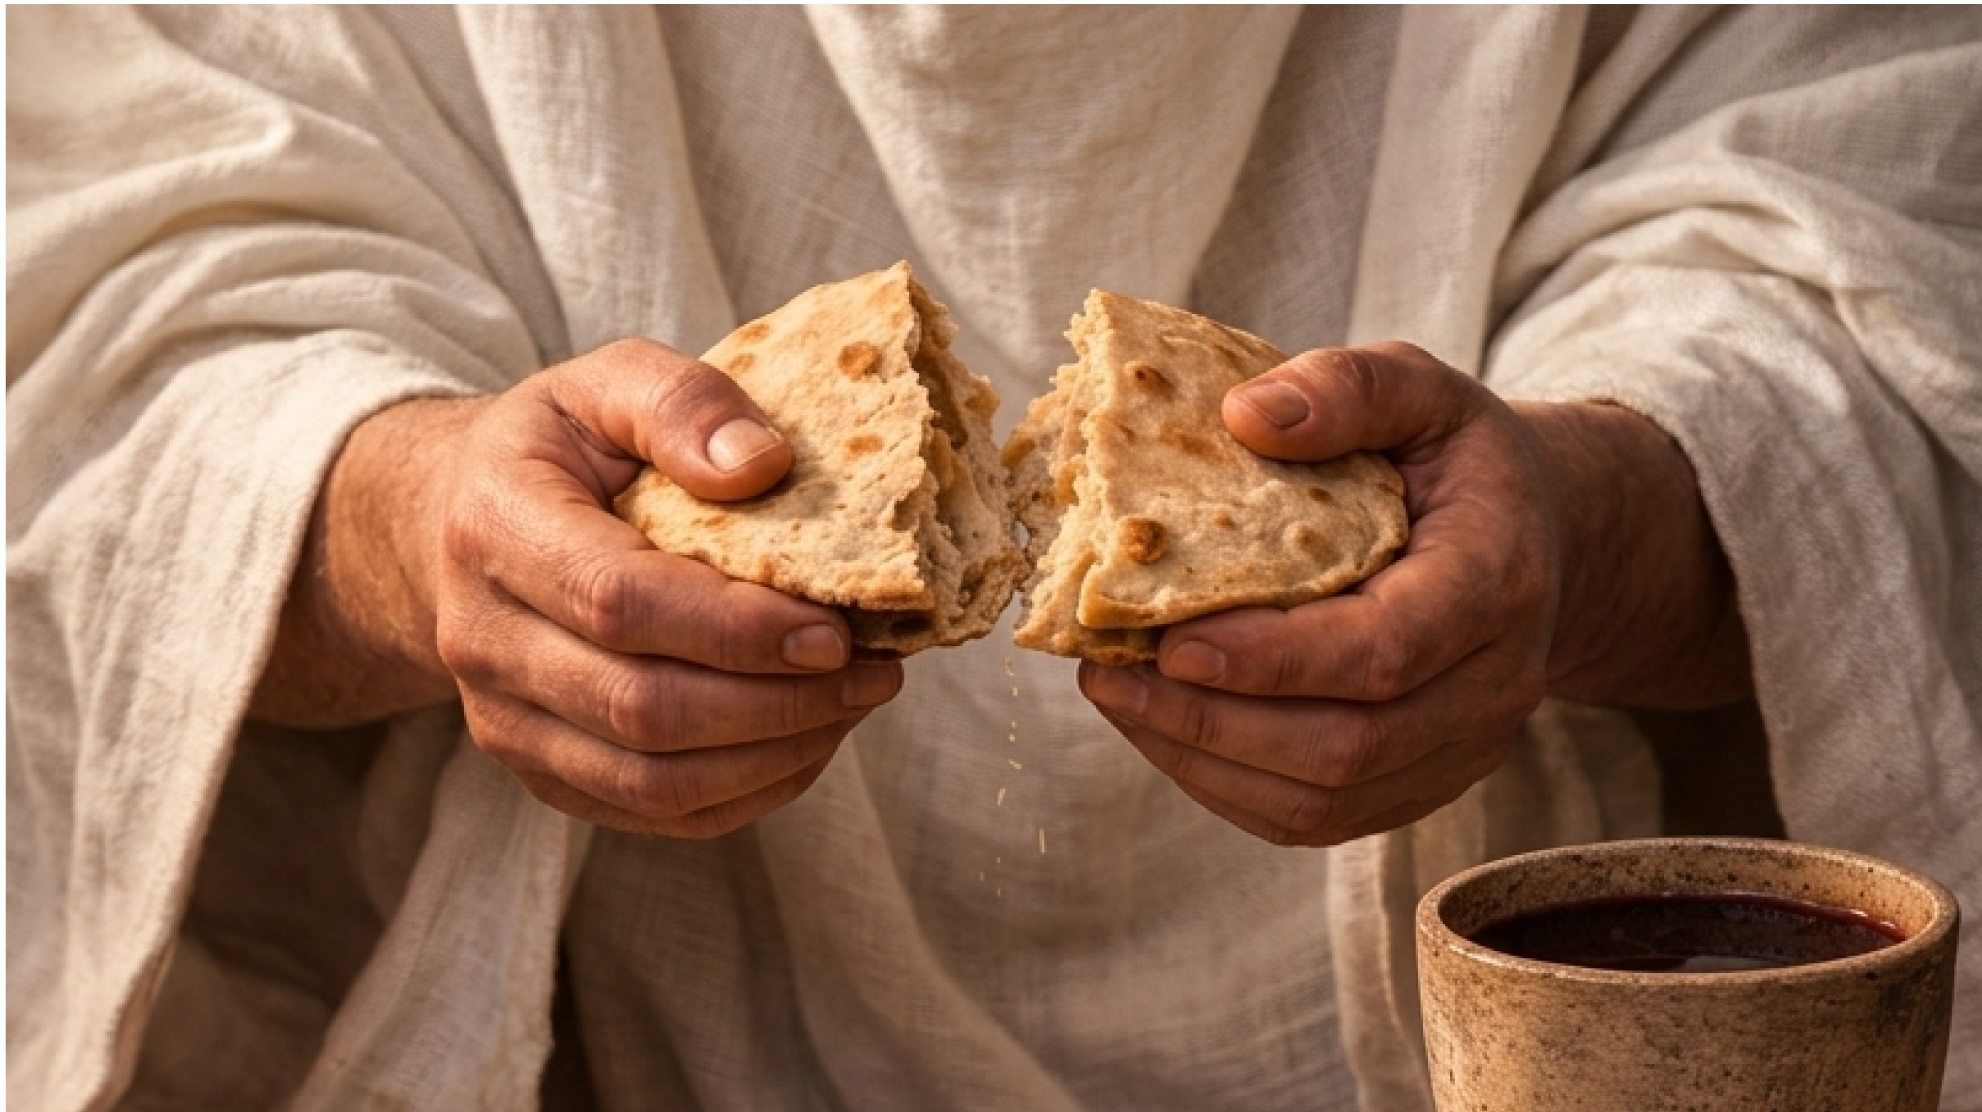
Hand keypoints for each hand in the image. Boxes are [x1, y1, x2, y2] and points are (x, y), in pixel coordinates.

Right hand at [255, 339, 902, 836]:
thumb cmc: (558, 449)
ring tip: (854, 706)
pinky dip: (747, 792)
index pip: (621, 604)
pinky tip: (808, 742)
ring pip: (651, 783)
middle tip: (873, 673)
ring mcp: (504, 721)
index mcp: (497, 530)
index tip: (835, 629)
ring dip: (774, 757)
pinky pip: (652, 812)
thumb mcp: (606, 383)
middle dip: (778, 704)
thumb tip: (761, 464)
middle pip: (642, 709)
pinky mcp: (541, 773)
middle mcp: (484, 641)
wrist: (452, 523)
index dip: (737, 630)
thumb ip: (680, 403)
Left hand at [1079, 342, 1749, 846]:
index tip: (1172, 641)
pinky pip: (1313, 819)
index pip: (1385, 651)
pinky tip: (1161, 727)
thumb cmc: (1456, 460)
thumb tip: (1243, 416)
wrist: (1536, 537)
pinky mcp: (1416, 786)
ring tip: (1115, 696)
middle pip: (1346, 747)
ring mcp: (1460, 751)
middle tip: (1108, 673)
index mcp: (1497, 582)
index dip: (1274, 659)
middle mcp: (1494, 687)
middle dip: (1211, 720)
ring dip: (1202, 759)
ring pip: (1322, 801)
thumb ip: (1347, 388)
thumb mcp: (1422, 390)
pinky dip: (1223, 784)